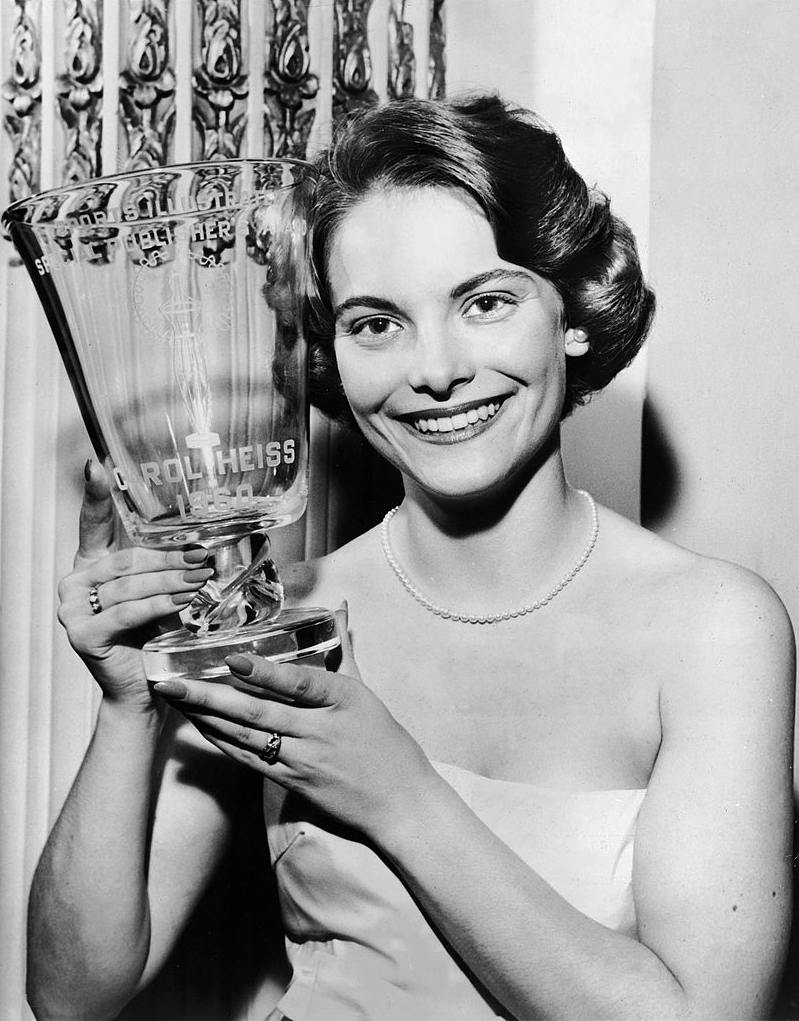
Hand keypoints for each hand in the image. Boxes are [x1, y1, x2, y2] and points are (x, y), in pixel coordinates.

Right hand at [57, 461, 214, 708]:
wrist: (143, 687)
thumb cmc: (152, 636)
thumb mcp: (159, 593)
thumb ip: (166, 569)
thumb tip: (201, 552)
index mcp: (90, 566)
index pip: (92, 524)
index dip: (93, 494)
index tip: (95, 465)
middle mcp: (75, 584)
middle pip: (128, 560)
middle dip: (170, 560)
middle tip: (204, 561)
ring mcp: (73, 610)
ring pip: (130, 586)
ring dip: (171, 583)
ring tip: (202, 582)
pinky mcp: (83, 635)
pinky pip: (127, 612)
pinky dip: (158, 607)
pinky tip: (182, 605)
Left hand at [152, 605, 437, 839]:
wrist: (400, 804)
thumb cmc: (386, 743)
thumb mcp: (366, 692)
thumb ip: (343, 650)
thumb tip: (339, 607)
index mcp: (342, 701)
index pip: (299, 684)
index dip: (265, 673)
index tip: (233, 660)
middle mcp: (320, 731)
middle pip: (258, 712)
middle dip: (210, 697)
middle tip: (172, 682)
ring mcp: (304, 760)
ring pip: (246, 737)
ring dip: (206, 718)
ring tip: (174, 699)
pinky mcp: (293, 783)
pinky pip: (249, 760)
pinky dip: (222, 742)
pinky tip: (199, 726)